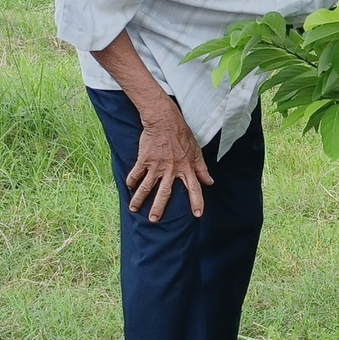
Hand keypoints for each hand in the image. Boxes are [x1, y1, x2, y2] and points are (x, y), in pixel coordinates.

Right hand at [127, 101, 212, 220]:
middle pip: (165, 193)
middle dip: (159, 207)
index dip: (197, 201)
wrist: (164, 119)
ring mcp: (157, 165)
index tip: (197, 214)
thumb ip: (202, 168)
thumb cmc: (182, 134)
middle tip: (154, 220)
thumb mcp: (196, 150)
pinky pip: (136, 173)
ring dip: (139, 199)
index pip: (194, 187)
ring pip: (147, 186)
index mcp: (186, 167)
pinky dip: (131, 181)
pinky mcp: (145, 159)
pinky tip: (129, 187)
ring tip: (133, 209)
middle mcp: (171, 169)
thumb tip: (209, 182)